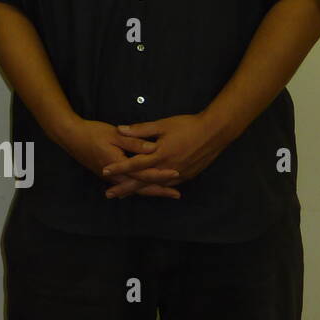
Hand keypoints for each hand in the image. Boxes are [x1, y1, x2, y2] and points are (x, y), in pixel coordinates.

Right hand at [58, 117, 181, 198]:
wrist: (70, 136)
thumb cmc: (92, 133)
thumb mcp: (114, 134)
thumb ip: (134, 142)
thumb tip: (153, 148)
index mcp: (118, 166)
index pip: (143, 174)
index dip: (161, 174)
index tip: (176, 173)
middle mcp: (115, 176)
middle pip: (141, 187)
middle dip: (159, 191)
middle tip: (176, 194)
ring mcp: (111, 177)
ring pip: (134, 188)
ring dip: (150, 190)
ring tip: (166, 192)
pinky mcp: (108, 175)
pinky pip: (127, 184)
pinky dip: (139, 187)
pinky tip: (146, 188)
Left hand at [102, 113, 231, 196]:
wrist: (215, 132)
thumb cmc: (187, 125)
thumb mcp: (162, 124)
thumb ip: (140, 130)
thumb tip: (120, 129)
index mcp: (160, 154)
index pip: (134, 164)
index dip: (119, 167)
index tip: (104, 171)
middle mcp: (168, 167)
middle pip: (142, 181)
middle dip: (125, 188)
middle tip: (109, 194)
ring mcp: (179, 174)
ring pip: (155, 185)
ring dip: (139, 190)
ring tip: (124, 194)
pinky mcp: (188, 175)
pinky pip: (168, 185)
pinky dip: (156, 188)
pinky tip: (149, 190)